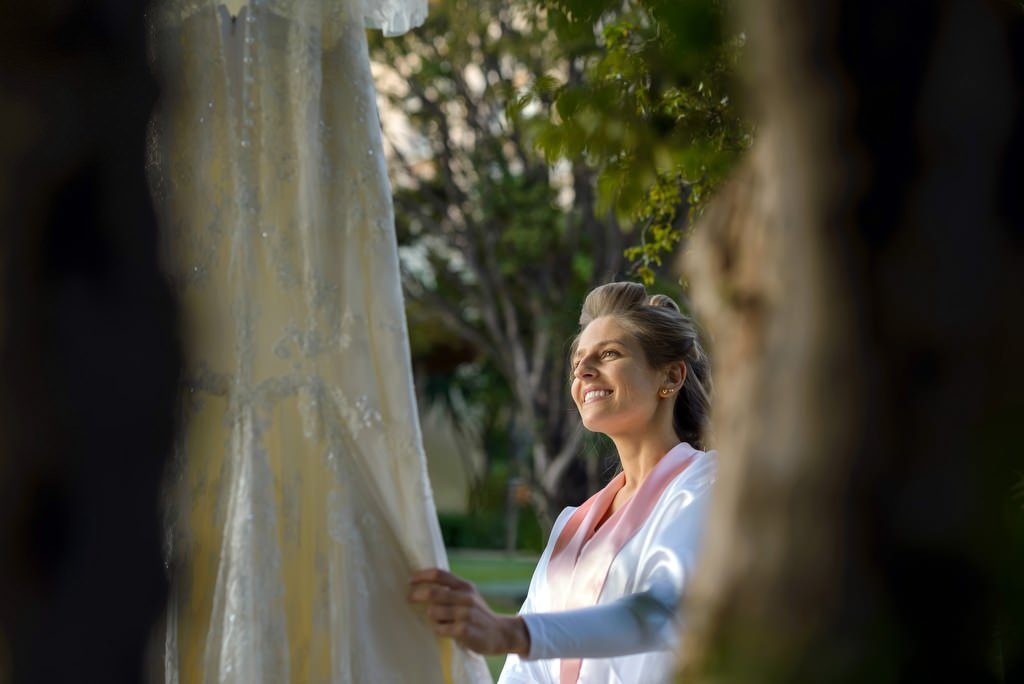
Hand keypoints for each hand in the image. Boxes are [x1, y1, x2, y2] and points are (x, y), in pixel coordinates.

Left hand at [408, 567, 530, 655]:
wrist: (500, 633)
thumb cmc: (477, 614)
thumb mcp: (468, 595)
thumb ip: (450, 589)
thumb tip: (423, 583)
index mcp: (465, 586)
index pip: (439, 574)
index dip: (422, 576)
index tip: (410, 581)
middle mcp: (466, 597)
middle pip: (433, 592)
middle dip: (416, 595)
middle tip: (409, 598)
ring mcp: (466, 614)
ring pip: (434, 612)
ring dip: (431, 616)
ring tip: (438, 620)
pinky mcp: (465, 631)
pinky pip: (440, 629)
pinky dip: (438, 630)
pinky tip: (444, 631)